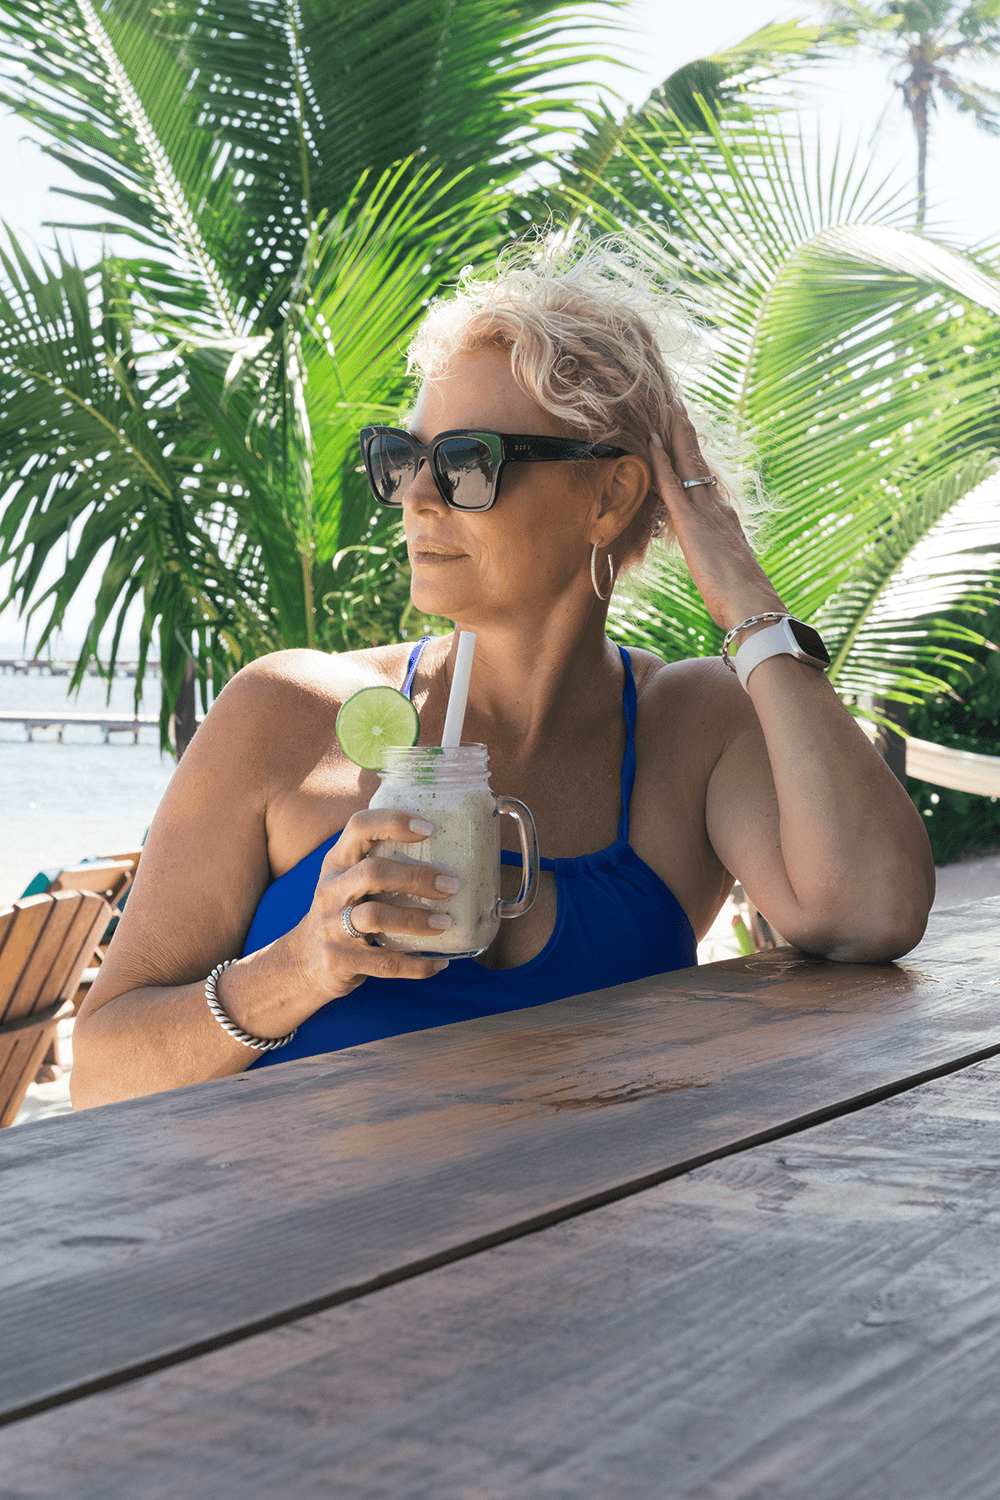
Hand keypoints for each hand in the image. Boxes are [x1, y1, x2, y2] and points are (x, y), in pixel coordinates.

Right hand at [285, 809, 456, 1001]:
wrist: (304, 962)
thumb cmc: (342, 911)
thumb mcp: (348, 880)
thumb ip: (382, 863)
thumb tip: (448, 850)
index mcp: (337, 862)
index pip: (359, 827)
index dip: (393, 822)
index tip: (428, 827)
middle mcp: (331, 890)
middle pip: (372, 872)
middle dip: (416, 877)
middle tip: (451, 885)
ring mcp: (333, 927)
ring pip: (375, 917)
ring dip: (416, 919)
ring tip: (445, 922)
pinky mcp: (341, 961)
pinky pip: (385, 963)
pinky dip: (417, 965)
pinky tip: (439, 963)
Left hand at [648, 399, 784, 631]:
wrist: (753, 605)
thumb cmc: (742, 599)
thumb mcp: (726, 572)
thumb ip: (717, 560)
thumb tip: (713, 563)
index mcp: (725, 519)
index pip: (705, 479)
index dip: (694, 456)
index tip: (686, 435)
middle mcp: (718, 507)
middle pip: (699, 461)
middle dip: (686, 432)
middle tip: (677, 403)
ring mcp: (706, 511)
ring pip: (688, 462)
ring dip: (675, 433)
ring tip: (668, 405)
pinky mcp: (692, 521)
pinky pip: (673, 483)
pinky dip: (661, 459)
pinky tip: (652, 439)